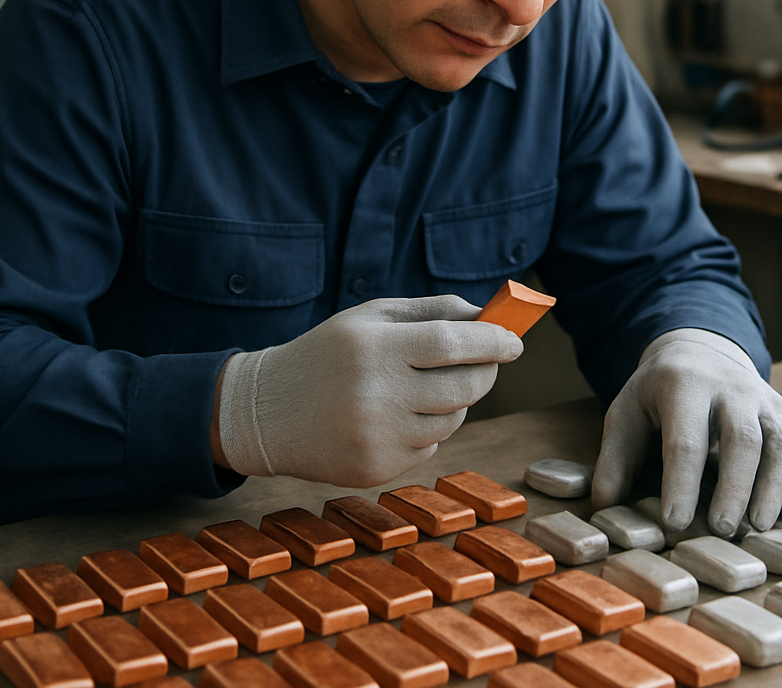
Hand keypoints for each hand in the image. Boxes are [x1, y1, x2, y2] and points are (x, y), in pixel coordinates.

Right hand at [214, 295, 521, 484]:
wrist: (266, 412)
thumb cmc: (327, 354)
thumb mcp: (370, 317)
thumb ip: (431, 311)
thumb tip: (488, 316)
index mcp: (373, 348)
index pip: (452, 344)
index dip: (493, 341)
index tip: (515, 341)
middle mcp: (376, 395)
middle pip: (463, 386)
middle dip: (486, 371)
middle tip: (489, 361)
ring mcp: (377, 438)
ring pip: (453, 420)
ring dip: (456, 401)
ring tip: (424, 386)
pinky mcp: (376, 470)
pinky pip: (430, 446)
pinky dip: (428, 428)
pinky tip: (395, 415)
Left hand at [591, 329, 781, 535]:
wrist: (697, 354)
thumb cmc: (656, 396)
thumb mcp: (626, 415)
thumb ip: (614, 460)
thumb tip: (605, 507)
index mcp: (683, 384)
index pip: (685, 438)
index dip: (681, 482)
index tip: (674, 521)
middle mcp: (731, 387)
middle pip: (743, 439)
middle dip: (734, 488)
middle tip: (723, 530)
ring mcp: (764, 398)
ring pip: (780, 443)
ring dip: (773, 488)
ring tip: (758, 528)